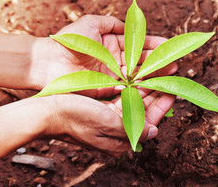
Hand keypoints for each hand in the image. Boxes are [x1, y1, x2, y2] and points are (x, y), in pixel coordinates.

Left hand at [31, 15, 176, 97]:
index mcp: (112, 44)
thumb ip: (110, 22)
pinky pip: (126, 87)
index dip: (153, 44)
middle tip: (174, 62)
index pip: (137, 45)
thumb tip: (126, 25)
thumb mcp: (91, 22)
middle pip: (141, 61)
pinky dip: (139, 86)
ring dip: (153, 74)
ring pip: (137, 75)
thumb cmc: (69, 40)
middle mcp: (114, 61)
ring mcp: (111, 75)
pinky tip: (153, 84)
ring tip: (170, 72)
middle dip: (158, 61)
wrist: (50, 61)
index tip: (167, 45)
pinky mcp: (106, 89)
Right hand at [44, 91, 175, 155]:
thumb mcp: (105, 122)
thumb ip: (131, 128)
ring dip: (143, 91)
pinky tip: (135, 80)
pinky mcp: (100, 114)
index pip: (148, 122)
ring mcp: (108, 123)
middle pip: (142, 113)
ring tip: (155, 76)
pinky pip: (120, 102)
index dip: (162, 105)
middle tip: (166, 78)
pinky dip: (129, 91)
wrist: (46, 112)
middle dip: (155, 96)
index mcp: (119, 140)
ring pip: (133, 105)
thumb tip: (154, 132)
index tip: (172, 90)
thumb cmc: (74, 116)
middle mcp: (115, 134)